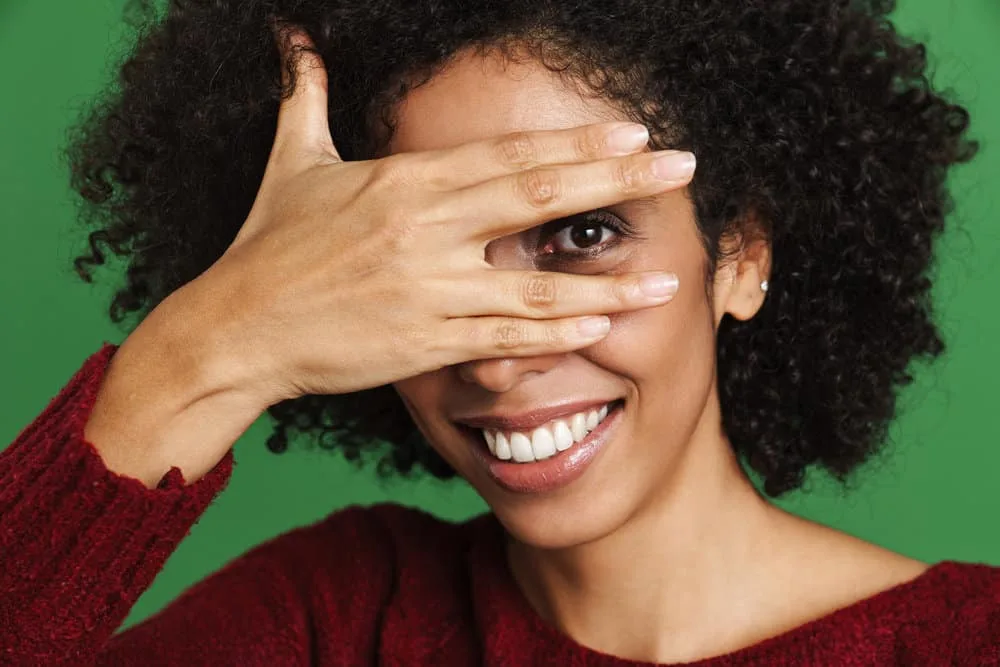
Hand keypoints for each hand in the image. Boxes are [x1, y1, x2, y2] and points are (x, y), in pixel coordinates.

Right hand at [164, 26, 695, 406]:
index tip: (632, 133)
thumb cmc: (268, 245)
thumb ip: (307, 98)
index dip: (576, 143)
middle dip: (618, 181)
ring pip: (536, 286)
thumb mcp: (291, 161)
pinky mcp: (424, 344)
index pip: (508, 154)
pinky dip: (554, 335)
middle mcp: (425, 230)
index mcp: (405, 182)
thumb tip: (293, 40)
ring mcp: (429, 290)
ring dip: (608, 282)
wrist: (237, 329)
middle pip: (539, 197)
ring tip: (666, 281)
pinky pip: (504, 340)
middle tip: (682, 167)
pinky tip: (600, 328)